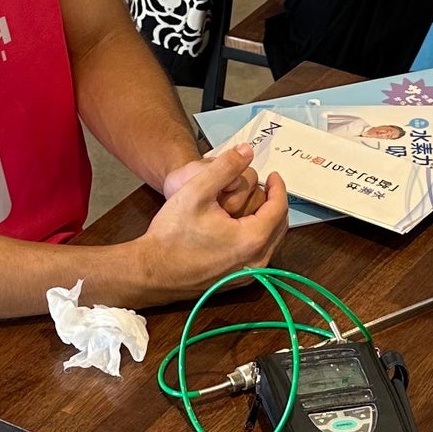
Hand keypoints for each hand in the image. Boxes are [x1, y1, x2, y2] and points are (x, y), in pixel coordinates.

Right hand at [134, 142, 287, 300]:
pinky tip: (242, 225)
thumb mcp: (196, 191)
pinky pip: (258, 255)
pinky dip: (257, 236)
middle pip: (280, 226)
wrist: (152, 271)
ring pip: (270, 242)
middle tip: (266, 187)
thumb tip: (248, 151)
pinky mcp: (236, 281)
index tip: (272, 175)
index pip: (279, 208)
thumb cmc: (172, 234)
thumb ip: (225, 167)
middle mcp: (256, 261)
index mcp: (252, 239)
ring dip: (266, 220)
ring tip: (254, 203)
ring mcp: (247, 275)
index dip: (278, 187)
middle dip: (274, 203)